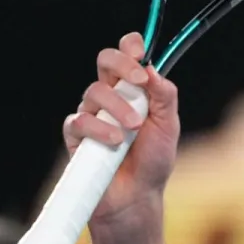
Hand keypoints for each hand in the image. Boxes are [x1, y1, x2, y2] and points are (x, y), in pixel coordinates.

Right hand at [63, 32, 180, 220]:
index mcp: (134, 90)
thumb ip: (164, 96)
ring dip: (117, 107)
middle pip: (105, 62)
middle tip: (138, 81)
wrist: (137, 196)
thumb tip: (152, 69)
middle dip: (121, 65)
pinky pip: (79, 121)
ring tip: (132, 129)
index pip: (128, 57)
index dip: (131, 47)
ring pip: (95, 91)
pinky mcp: (76, 135)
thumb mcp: (167, 126)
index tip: (140, 52)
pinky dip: (98, 129)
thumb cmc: (152, 160)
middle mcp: (111, 97)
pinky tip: (114, 142)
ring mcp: (92, 114)